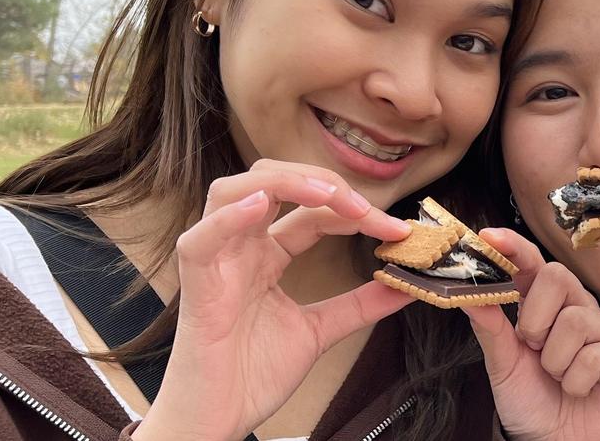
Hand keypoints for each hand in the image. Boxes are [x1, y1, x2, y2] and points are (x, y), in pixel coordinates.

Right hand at [135, 160, 415, 440]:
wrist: (219, 419)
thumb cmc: (252, 374)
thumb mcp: (320, 331)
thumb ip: (358, 305)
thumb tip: (403, 286)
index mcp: (266, 254)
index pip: (312, 211)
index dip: (356, 212)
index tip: (398, 231)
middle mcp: (240, 248)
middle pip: (273, 182)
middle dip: (323, 184)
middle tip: (366, 209)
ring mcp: (216, 261)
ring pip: (232, 191)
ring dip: (283, 183)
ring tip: (327, 196)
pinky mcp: (197, 285)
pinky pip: (201, 239)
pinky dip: (229, 218)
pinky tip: (259, 206)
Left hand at [465, 228, 599, 440]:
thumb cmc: (531, 402)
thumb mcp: (502, 365)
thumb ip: (490, 328)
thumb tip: (467, 293)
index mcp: (546, 305)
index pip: (532, 265)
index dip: (514, 248)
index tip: (488, 236)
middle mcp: (579, 309)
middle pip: (558, 278)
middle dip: (535, 318)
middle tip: (533, 347)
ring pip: (575, 322)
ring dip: (554, 361)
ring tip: (557, 377)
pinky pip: (595, 357)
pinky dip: (575, 382)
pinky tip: (578, 389)